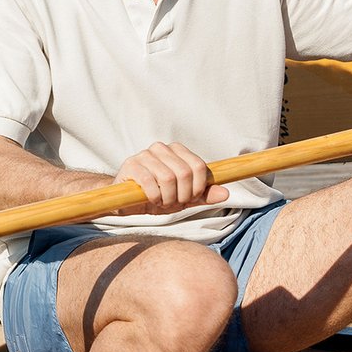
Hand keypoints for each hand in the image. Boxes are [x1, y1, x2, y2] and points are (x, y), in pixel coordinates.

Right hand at [113, 142, 229, 215]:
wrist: (126, 200)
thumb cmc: (157, 196)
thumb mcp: (183, 198)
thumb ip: (203, 195)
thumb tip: (226, 193)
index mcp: (177, 151)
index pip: (198, 166)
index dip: (198, 187)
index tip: (190, 198)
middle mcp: (161, 148)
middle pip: (185, 173)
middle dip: (182, 195)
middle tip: (173, 203)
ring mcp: (145, 155)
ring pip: (168, 178)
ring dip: (167, 198)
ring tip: (162, 202)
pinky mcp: (131, 165)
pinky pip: (150, 182)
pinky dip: (154, 197)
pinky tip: (151, 200)